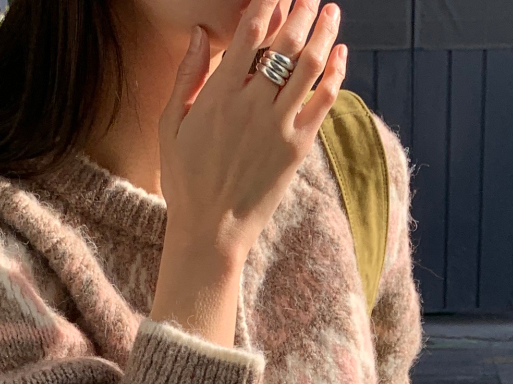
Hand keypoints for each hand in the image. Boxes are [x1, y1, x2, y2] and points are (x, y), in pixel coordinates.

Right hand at [150, 0, 345, 345]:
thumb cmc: (185, 181)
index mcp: (218, 94)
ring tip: (331, 12)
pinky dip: (335, 74)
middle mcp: (252, 105)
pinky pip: (323, 102)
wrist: (211, 232)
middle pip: (286, 42)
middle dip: (301, 10)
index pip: (251, 32)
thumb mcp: (171, 126)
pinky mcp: (297, 149)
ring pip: (309, 66)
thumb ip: (188, 76)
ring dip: (324, 33)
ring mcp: (278, 127)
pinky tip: (340, 55)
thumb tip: (204, 33)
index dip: (268, 2)